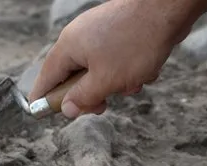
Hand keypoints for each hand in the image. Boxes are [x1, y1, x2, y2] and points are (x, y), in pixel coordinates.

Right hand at [28, 0, 201, 117]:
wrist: (166, 10)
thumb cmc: (134, 43)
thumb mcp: (105, 80)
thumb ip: (83, 97)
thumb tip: (66, 109)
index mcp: (68, 47)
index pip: (46, 77)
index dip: (43, 97)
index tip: (41, 113)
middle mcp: (80, 37)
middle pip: (74, 76)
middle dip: (91, 94)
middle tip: (103, 106)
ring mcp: (100, 33)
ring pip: (99, 71)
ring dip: (115, 83)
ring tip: (132, 82)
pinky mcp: (119, 33)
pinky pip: (117, 61)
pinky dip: (129, 71)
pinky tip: (145, 69)